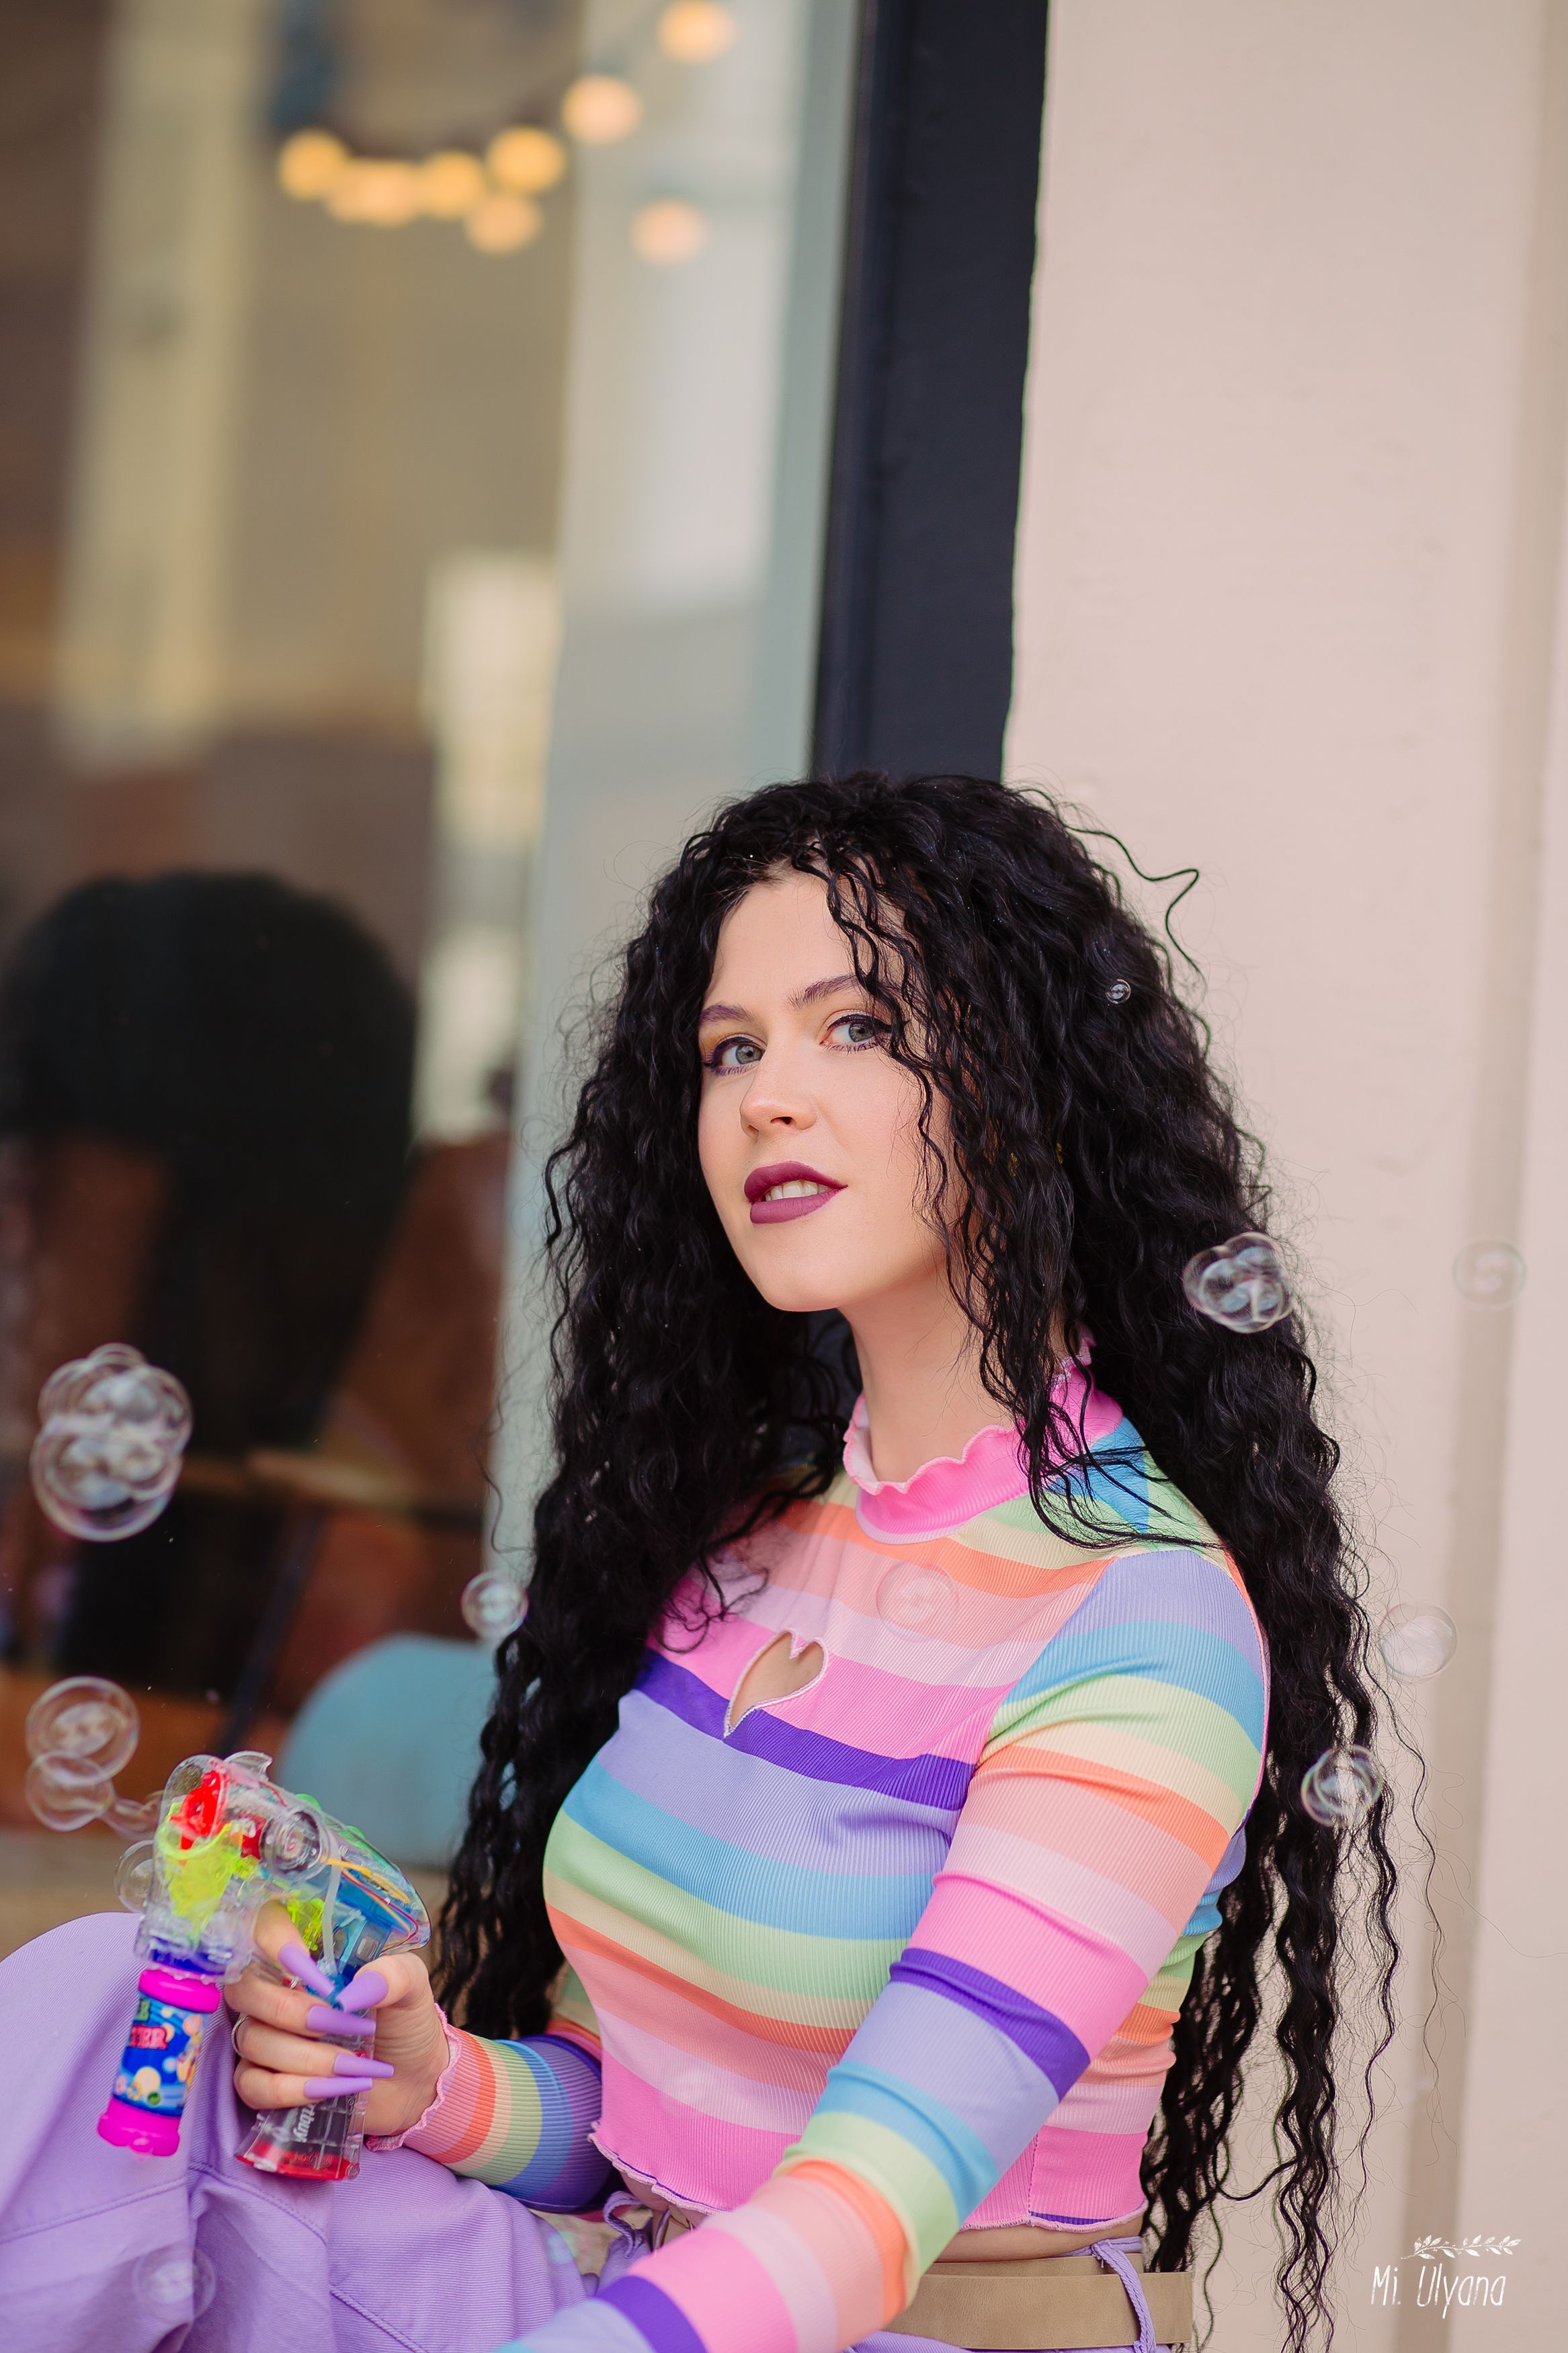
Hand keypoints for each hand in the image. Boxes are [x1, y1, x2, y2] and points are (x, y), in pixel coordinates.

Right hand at [226, 1901, 450, 2139]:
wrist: (413, 2079)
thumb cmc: (405, 2022)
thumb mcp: (411, 1987)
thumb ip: (391, 1975)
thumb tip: (349, 1992)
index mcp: (308, 1956)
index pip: (264, 1926)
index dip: (271, 1937)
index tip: (300, 1959)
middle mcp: (277, 1991)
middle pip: (244, 1990)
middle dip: (292, 2010)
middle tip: (339, 2021)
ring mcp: (265, 2037)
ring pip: (252, 2040)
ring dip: (306, 2056)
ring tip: (353, 2062)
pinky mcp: (263, 2082)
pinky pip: (253, 2086)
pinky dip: (294, 2089)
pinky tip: (333, 2087)